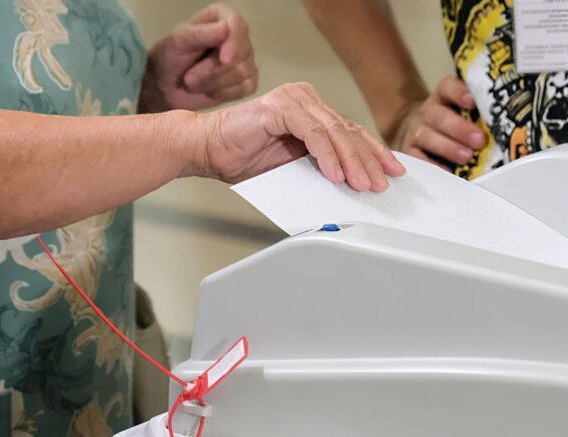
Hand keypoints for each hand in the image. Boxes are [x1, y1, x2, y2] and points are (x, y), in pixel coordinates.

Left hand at [139, 3, 256, 112]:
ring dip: (213, 83)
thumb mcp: (178, 42)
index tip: (224, 59)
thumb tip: (226, 28)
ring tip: (194, 83)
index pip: (238, 24)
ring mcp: (246, 61)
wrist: (167, 88)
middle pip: (241, 53)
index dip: (233, 41)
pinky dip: (223, 93)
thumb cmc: (171, 59)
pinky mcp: (248, 83)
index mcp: (222, 18)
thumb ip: (199, 33)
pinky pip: (245, 88)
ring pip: (242, 73)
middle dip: (212, 70)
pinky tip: (209, 91)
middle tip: (189, 78)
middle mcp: (238, 38)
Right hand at [186, 83, 405, 191]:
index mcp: (312, 111)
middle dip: (367, 160)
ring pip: (334, 132)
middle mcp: (306, 99)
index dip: (373, 153)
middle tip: (379, 183)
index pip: (350, 132)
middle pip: (347, 131)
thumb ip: (321, 165)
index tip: (391, 171)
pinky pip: (312, 133)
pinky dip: (326, 155)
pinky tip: (335, 173)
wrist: (207, 149)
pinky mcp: (280, 107)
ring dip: (351, 161)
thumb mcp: (294, 165)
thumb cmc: (244, 157)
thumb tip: (351, 183)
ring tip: (360, 184)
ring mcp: (294, 99)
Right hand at [391, 75, 484, 170]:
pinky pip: (418, 157)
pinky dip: (432, 165)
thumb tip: (512, 124)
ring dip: (448, 147)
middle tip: (479, 140)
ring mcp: (416, 132)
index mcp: (442, 97)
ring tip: (466, 156)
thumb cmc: (449, 122)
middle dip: (460, 129)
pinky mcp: (409, 151)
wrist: (416, 130)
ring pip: (428, 137)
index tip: (472, 101)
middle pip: (439, 116)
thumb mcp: (460, 110)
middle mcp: (427, 112)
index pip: (448, 87)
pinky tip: (447, 171)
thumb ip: (480, 112)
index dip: (458, 92)